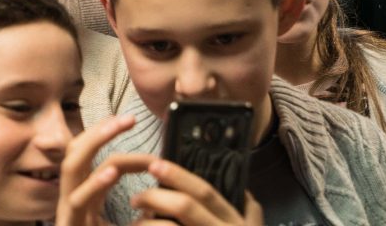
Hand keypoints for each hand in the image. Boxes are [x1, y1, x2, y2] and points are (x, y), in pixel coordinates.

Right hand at [55, 114, 148, 225]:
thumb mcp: (116, 222)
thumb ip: (135, 209)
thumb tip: (158, 194)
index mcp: (83, 194)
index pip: (86, 154)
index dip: (103, 133)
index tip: (129, 122)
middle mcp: (72, 198)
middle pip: (76, 152)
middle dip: (99, 130)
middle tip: (130, 118)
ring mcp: (68, 211)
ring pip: (71, 168)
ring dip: (93, 143)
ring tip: (115, 127)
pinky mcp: (69, 224)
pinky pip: (77, 200)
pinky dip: (93, 184)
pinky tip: (111, 172)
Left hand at [130, 160, 262, 225]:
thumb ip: (249, 212)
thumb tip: (241, 189)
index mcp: (238, 224)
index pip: (205, 193)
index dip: (178, 176)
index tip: (154, 164)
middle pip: (186, 207)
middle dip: (156, 196)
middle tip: (136, 197)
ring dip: (146, 224)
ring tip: (136, 223)